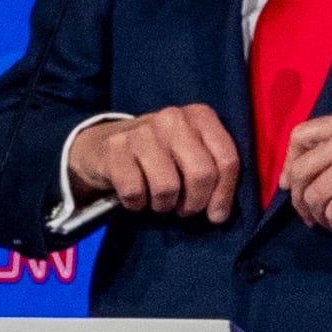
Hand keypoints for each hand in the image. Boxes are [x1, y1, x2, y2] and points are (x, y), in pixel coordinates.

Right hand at [67, 104, 245, 224]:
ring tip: (160, 200)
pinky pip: (134, 192)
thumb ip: (213, 171)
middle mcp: (174, 119)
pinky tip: (137, 196)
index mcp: (201, 116)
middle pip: (201, 174)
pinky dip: (137, 204)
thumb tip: (220, 215)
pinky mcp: (115, 148)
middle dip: (196, 202)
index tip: (217, 215)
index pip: (227, 159)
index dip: (224, 193)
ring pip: (167, 187)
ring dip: (164, 205)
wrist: (104, 145)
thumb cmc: (160, 153)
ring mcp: (143, 132)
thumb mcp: (191, 151)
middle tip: (186, 210)